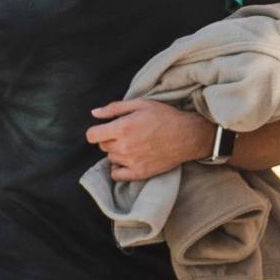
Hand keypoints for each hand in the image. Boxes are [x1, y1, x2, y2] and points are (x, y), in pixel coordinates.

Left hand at [86, 98, 208, 181]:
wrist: (187, 135)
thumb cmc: (164, 116)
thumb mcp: (140, 104)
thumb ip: (114, 108)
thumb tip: (94, 113)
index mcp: (122, 128)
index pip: (92, 136)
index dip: (96, 131)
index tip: (104, 129)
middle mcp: (124, 146)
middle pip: (102, 146)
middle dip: (110, 139)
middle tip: (126, 134)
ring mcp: (132, 162)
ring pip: (111, 158)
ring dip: (117, 152)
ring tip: (133, 144)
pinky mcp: (140, 173)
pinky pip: (117, 175)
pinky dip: (119, 168)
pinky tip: (129, 160)